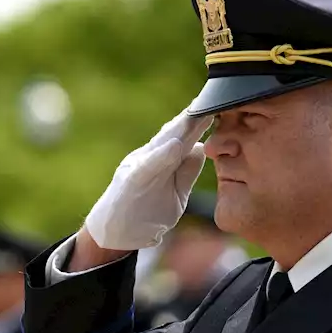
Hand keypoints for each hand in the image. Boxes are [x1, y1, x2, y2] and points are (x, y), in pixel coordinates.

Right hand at [83, 109, 211, 250]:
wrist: (112, 235)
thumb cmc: (143, 213)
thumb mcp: (173, 193)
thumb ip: (186, 172)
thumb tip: (201, 148)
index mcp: (160, 161)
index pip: (185, 138)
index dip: (201, 122)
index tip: (220, 104)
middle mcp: (147, 159)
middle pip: (174, 135)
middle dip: (193, 118)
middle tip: (212, 97)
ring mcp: (137, 169)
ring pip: (161, 145)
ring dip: (179, 130)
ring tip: (196, 113)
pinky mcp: (130, 183)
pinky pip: (147, 168)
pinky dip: (160, 157)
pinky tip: (174, 146)